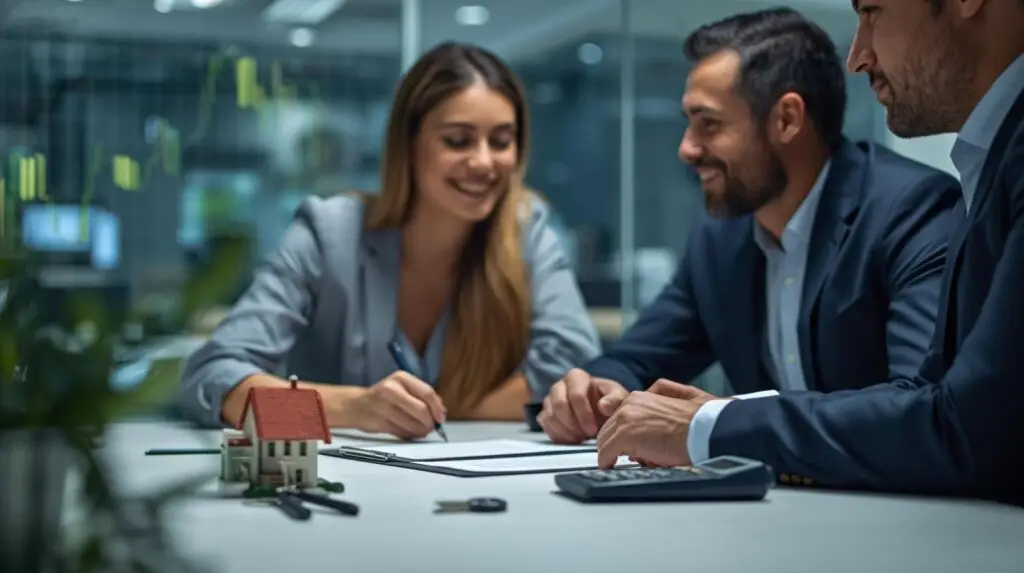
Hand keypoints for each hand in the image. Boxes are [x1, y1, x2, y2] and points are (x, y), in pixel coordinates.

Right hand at [346, 371, 446, 439]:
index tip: (440, 417)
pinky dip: (410, 435)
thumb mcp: (403, 388)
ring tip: (421, 431)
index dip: (437, 408)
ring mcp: (384, 406)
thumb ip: (422, 396)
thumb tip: (441, 410)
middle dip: (430, 422)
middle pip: (421, 410)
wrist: (356, 405)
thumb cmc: (383, 396)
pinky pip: (402, 432)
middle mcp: (391, 390)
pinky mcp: (379, 422)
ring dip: (421, 431)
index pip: (427, 393)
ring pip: (413, 424)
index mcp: (401, 378)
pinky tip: (409, 432)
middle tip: (431, 427)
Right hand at [538, 368, 626, 443]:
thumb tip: (603, 407)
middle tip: (587, 435)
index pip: (575, 394)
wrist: (602, 413)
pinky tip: (573, 439)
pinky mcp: (546, 414)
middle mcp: (560, 386)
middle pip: (559, 404)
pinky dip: (559, 435)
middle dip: (573, 423)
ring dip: (567, 431)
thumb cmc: (610, 403)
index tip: (594, 429)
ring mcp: (550, 400)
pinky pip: (546, 426)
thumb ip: (615, 399)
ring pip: (550, 416)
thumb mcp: (619, 398)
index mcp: (577, 377)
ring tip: (582, 437)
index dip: (584, 413)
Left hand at [596, 379, 718, 467]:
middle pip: (608, 428)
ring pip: (605, 440)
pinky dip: (606, 462)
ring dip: (611, 453)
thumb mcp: (684, 394)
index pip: (619, 417)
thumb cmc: (702, 419)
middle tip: (622, 457)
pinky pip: (606, 453)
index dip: (622, 433)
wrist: (706, 430)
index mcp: (642, 396)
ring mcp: (625, 420)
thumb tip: (652, 394)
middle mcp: (630, 405)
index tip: (625, 445)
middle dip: (615, 444)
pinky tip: (609, 467)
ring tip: (618, 464)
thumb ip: (665, 391)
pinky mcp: (625, 437)